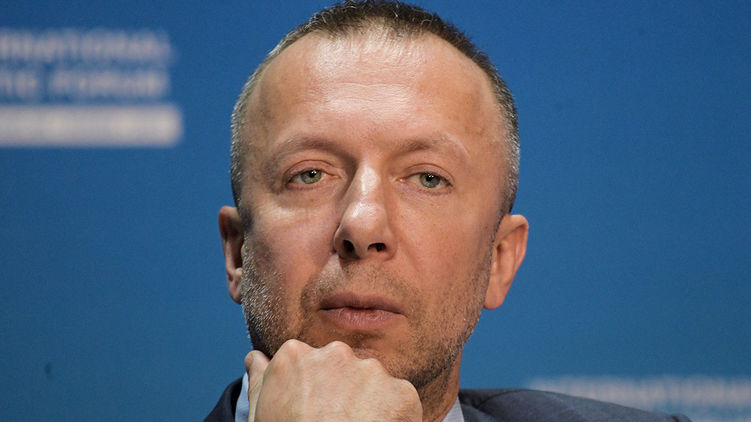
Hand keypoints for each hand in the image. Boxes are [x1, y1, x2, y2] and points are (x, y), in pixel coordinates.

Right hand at [245, 339, 422, 420]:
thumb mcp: (262, 412)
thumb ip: (261, 378)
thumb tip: (256, 357)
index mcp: (295, 355)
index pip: (312, 361)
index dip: (316, 391)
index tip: (313, 412)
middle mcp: (334, 353)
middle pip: (345, 368)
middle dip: (345, 392)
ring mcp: (370, 371)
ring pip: (374, 383)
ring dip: (370, 404)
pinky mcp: (400, 392)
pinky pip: (400, 401)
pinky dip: (394, 419)